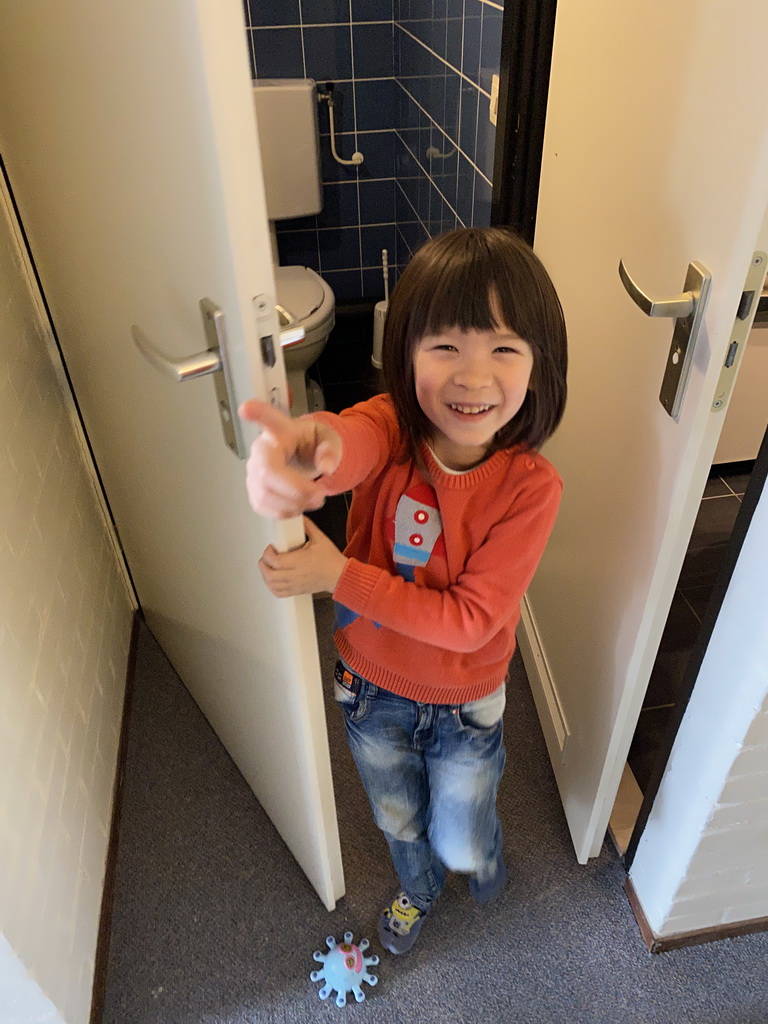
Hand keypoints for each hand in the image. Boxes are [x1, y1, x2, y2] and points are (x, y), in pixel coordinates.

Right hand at [239, 400, 342, 518]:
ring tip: (313, 499)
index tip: (246, 409)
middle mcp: (262, 449)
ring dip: (294, 504)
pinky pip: (263, 507)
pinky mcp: (254, 490)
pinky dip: (285, 512)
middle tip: (319, 494)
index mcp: (281, 431)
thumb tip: (326, 467)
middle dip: (295, 490)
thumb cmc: (312, 443)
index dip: (255, 414)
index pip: (267, 419)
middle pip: (266, 473)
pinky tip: (298, 504)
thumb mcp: (330, 439)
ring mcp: (254, 471)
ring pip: (264, 495)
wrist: (303, 455)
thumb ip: (331, 450)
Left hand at [259, 518, 347, 596]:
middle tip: (266, 557)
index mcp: (299, 561)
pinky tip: (273, 579)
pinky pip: (278, 593)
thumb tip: (298, 516)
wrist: (339, 576)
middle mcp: (295, 575)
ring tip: (268, 566)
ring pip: (271, 585)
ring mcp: (295, 585)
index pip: (275, 560)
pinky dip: (271, 587)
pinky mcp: (296, 591)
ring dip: (265, 575)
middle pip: (269, 574)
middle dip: (263, 564)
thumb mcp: (320, 538)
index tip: (271, 547)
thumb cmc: (331, 560)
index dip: (268, 553)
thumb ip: (307, 526)